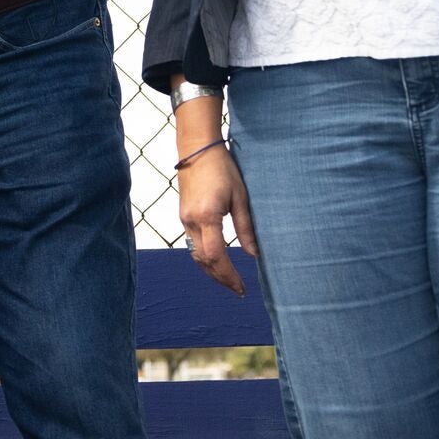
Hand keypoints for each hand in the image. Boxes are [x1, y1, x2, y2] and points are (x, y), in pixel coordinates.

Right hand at [178, 144, 259, 295]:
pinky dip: (205, 257)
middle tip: (238, 289)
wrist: (197, 149)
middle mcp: (191, 221)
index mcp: (207, 216)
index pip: (216, 256)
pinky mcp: (184, 215)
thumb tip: (254, 254)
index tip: (242, 287)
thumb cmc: (223, 168)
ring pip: (195, 255)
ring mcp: (184, 219)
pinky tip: (218, 261)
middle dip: (220, 278)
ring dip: (211, 271)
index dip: (228, 275)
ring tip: (229, 280)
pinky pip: (192, 244)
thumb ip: (246, 228)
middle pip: (203, 261)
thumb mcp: (240, 197)